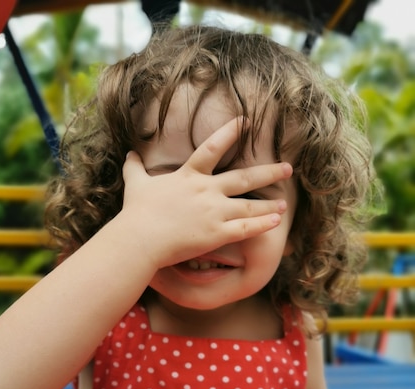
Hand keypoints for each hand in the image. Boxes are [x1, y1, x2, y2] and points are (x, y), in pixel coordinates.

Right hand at [119, 117, 292, 269]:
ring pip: (249, 205)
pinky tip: (277, 222)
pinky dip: (263, 225)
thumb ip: (134, 168)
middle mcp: (207, 190)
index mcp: (189, 175)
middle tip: (288, 168)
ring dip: (269, 204)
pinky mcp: (217, 234)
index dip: (231, 132)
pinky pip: (246, 228)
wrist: (139, 239)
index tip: (247, 121)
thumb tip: (129, 153)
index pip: (213, 147)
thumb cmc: (136, 213)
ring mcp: (214, 212)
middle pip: (244, 178)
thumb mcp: (135, 184)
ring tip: (285, 203)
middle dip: (268, 172)